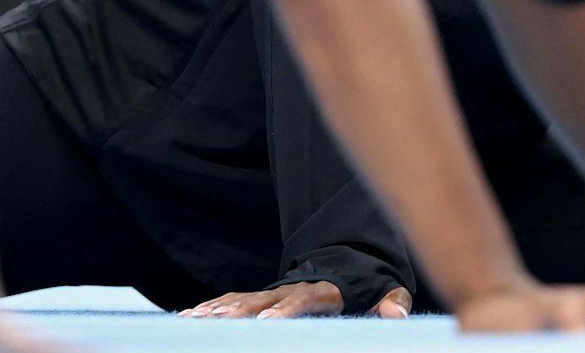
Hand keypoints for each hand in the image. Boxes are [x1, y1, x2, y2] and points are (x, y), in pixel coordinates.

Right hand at [181, 282, 412, 318]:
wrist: (351, 260)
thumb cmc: (372, 285)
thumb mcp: (389, 290)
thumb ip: (392, 302)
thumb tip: (395, 316)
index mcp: (326, 289)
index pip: (304, 299)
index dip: (286, 310)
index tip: (267, 323)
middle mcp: (295, 287)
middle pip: (265, 298)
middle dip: (241, 310)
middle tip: (218, 319)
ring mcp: (276, 291)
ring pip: (243, 298)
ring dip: (218, 308)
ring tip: (193, 317)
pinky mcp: (263, 297)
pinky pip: (234, 300)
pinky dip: (212, 307)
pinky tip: (188, 316)